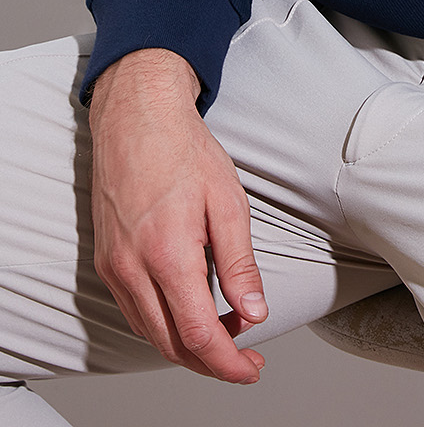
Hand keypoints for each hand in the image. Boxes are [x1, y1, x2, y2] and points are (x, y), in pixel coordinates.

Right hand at [89, 48, 267, 383]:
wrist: (137, 118)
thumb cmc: (183, 151)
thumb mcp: (227, 202)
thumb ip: (240, 263)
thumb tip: (253, 312)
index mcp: (167, 254)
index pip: (198, 335)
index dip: (227, 362)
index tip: (250, 369)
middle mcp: (132, 269)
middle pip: (171, 344)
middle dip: (211, 361)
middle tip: (245, 359)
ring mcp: (114, 267)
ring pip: (150, 332)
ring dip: (187, 346)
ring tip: (225, 336)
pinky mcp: (106, 261)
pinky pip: (135, 311)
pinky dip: (164, 324)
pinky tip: (189, 313)